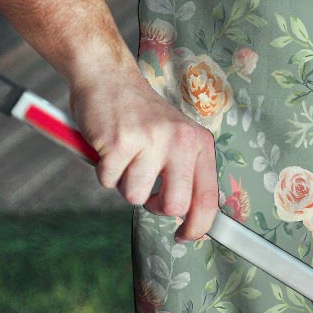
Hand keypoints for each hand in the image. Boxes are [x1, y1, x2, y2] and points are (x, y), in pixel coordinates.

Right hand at [69, 68, 217, 241]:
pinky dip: (104, 171)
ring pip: (135, 196)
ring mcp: (151, 140)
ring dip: (124, 183)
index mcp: (198, 142)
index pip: (208, 197)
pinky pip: (108, 181)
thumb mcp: (176, 137)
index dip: (199, 226)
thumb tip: (191, 217)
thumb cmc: (141, 115)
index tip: (186, 236)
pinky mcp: (120, 142)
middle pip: (174, 206)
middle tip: (146, 188)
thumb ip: (185, 171)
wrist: (109, 77)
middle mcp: (180, 141)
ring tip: (125, 156)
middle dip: (155, 206)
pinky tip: (109, 148)